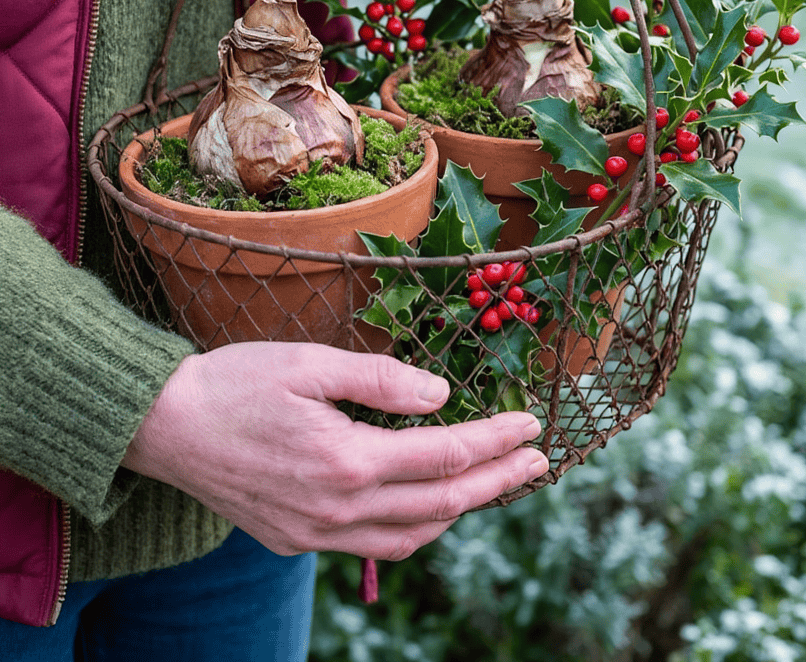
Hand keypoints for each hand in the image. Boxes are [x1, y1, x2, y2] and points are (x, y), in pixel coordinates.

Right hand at [123, 342, 546, 561]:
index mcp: (345, 461)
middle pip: (440, 504)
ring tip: (494, 480)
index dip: (494, 440)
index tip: (530, 424)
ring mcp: (316, 533)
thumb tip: (441, 397)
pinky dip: (415, 529)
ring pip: (411, 537)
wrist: (164, 426)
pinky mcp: (297, 539)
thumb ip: (379, 380)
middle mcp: (337, 509)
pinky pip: (375, 546)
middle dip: (496, 480)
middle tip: (537, 460)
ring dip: (460, 510)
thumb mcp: (309, 363)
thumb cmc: (235, 383)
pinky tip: (428, 506)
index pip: (442, 456)